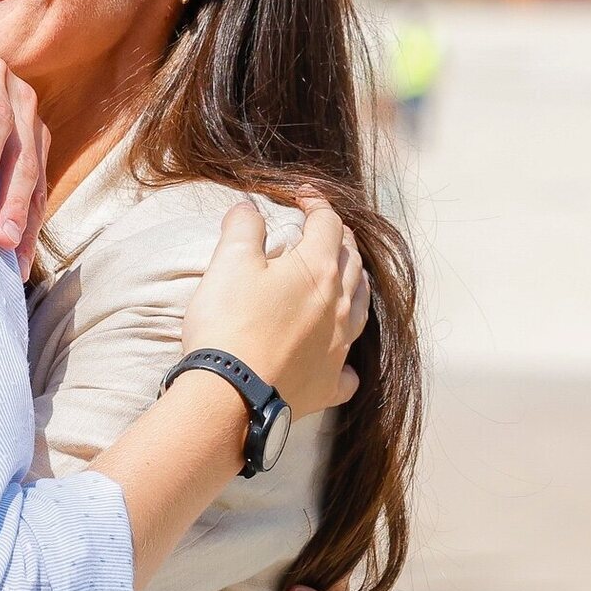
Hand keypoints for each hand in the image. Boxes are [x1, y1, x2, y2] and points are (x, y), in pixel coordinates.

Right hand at [180, 193, 369, 419]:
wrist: (229, 394)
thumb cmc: (229, 323)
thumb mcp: (229, 262)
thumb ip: (243, 228)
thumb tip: (248, 207)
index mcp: (318, 269)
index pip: (328, 223)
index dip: (315, 204)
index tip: (301, 197)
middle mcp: (339, 305)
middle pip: (351, 261)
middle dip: (339, 239)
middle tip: (323, 230)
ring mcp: (338, 347)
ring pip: (361, 307)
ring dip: (354, 285)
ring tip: (346, 277)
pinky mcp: (328, 384)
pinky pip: (348, 369)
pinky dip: (345, 356)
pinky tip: (337, 355)